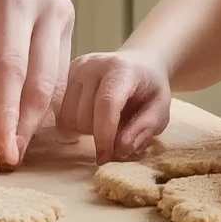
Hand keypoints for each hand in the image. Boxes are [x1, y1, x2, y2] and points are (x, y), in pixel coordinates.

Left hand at [0, 0, 73, 165]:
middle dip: (26, 127)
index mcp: (11, 0)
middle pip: (42, 82)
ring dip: (36, 118)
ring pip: (56, 81)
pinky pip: (59, 70)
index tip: (1, 151)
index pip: (12, 69)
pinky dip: (43, 98)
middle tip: (6, 160)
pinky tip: (25, 118)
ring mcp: (63, 14)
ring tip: (13, 146)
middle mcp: (46, 8)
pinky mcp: (68, 22)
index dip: (7, 115)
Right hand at [56, 48, 173, 163]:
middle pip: (84, 115)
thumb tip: (121, 148)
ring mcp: (75, 68)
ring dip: (84, 130)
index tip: (105, 158)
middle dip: (98, 134)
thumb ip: (144, 128)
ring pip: (68, 117)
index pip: (106, 103)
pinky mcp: (64, 75)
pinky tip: (89, 117)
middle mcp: (93, 64)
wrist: (140, 63)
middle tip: (116, 132)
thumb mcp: (161, 110)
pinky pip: (60, 113)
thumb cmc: (150, 89)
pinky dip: (73, 123)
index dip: (105, 135)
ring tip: (103, 122)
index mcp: (121, 69)